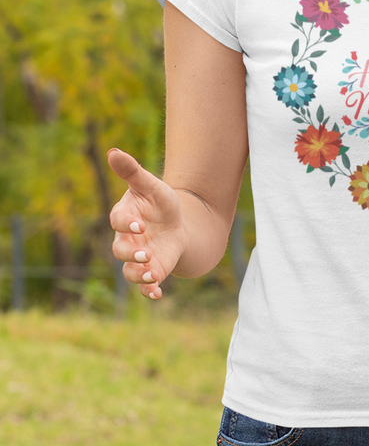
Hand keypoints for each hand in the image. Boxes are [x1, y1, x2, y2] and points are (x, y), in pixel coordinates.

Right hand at [108, 149, 186, 299]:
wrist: (178, 224)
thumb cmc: (160, 203)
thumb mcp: (151, 185)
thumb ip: (133, 171)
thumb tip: (112, 151)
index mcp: (124, 217)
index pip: (118, 221)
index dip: (127, 224)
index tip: (139, 225)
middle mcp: (126, 240)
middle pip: (119, 250)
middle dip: (131, 254)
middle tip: (145, 253)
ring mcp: (137, 257)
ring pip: (129, 271)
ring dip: (138, 275)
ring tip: (152, 275)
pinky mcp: (150, 271)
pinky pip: (144, 285)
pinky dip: (149, 291)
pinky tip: (157, 294)